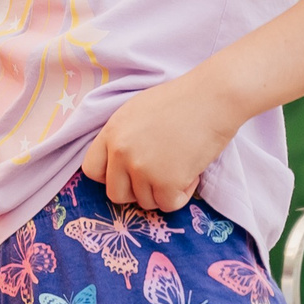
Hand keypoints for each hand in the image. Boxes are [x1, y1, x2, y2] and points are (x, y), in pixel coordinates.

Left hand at [79, 75, 245, 212]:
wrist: (212, 99)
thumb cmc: (181, 101)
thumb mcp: (137, 112)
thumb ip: (123, 138)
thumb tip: (120, 167)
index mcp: (112, 132)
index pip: (92, 170)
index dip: (111, 176)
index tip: (128, 175)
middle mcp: (121, 152)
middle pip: (116, 194)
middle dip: (136, 191)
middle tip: (158, 176)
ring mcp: (142, 168)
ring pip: (145, 202)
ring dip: (162, 191)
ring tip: (179, 165)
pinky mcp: (166, 183)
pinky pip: (168, 205)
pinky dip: (181, 194)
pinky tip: (191, 172)